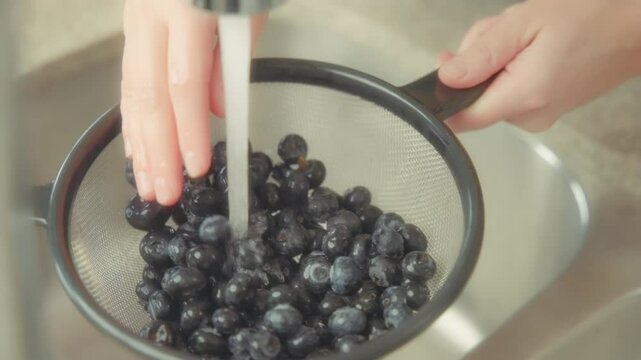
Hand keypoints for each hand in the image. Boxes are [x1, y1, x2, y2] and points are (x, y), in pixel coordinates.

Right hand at [121, 0, 263, 204]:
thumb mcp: (246, 9)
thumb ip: (232, 60)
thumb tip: (216, 109)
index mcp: (185, 10)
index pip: (183, 84)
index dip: (188, 131)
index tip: (197, 167)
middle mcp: (151, 15)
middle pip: (149, 96)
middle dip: (157, 151)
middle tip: (164, 193)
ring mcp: (136, 19)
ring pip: (132, 90)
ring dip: (140, 143)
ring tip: (146, 182)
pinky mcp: (133, 24)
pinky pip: (129, 77)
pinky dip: (133, 116)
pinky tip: (136, 145)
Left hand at [437, 0, 640, 132]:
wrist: (636, 27)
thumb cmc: (591, 16)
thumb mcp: (525, 24)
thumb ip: (481, 53)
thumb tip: (446, 77)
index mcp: (523, 97)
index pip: (463, 119)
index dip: (444, 95)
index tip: (445, 65)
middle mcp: (530, 116)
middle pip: (476, 97)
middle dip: (477, 61)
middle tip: (500, 31)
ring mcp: (541, 116)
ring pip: (493, 91)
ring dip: (496, 60)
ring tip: (525, 35)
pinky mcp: (547, 109)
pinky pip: (512, 91)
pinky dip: (512, 68)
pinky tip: (532, 46)